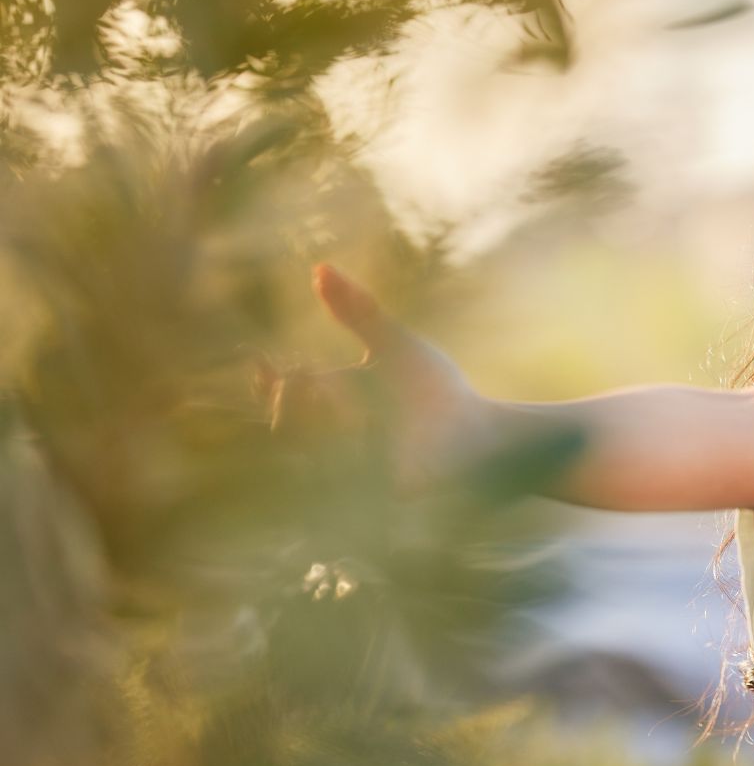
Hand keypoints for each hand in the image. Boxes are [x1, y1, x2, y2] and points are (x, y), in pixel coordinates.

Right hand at [254, 263, 488, 492]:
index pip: (280, 396)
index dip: (266, 383)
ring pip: (303, 452)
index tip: (262, 362)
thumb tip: (319, 268)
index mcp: (333, 402)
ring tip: (356, 410)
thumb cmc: (437, 391)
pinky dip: (348, 453)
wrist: (480, 433)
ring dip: (325, 423)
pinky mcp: (367, 496)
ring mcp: (347, 471)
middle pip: (283, 422)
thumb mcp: (394, 345)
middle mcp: (331, 438)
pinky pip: (335, 482)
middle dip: (294, 399)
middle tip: (316, 379)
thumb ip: (358, 310)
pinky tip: (369, 436)